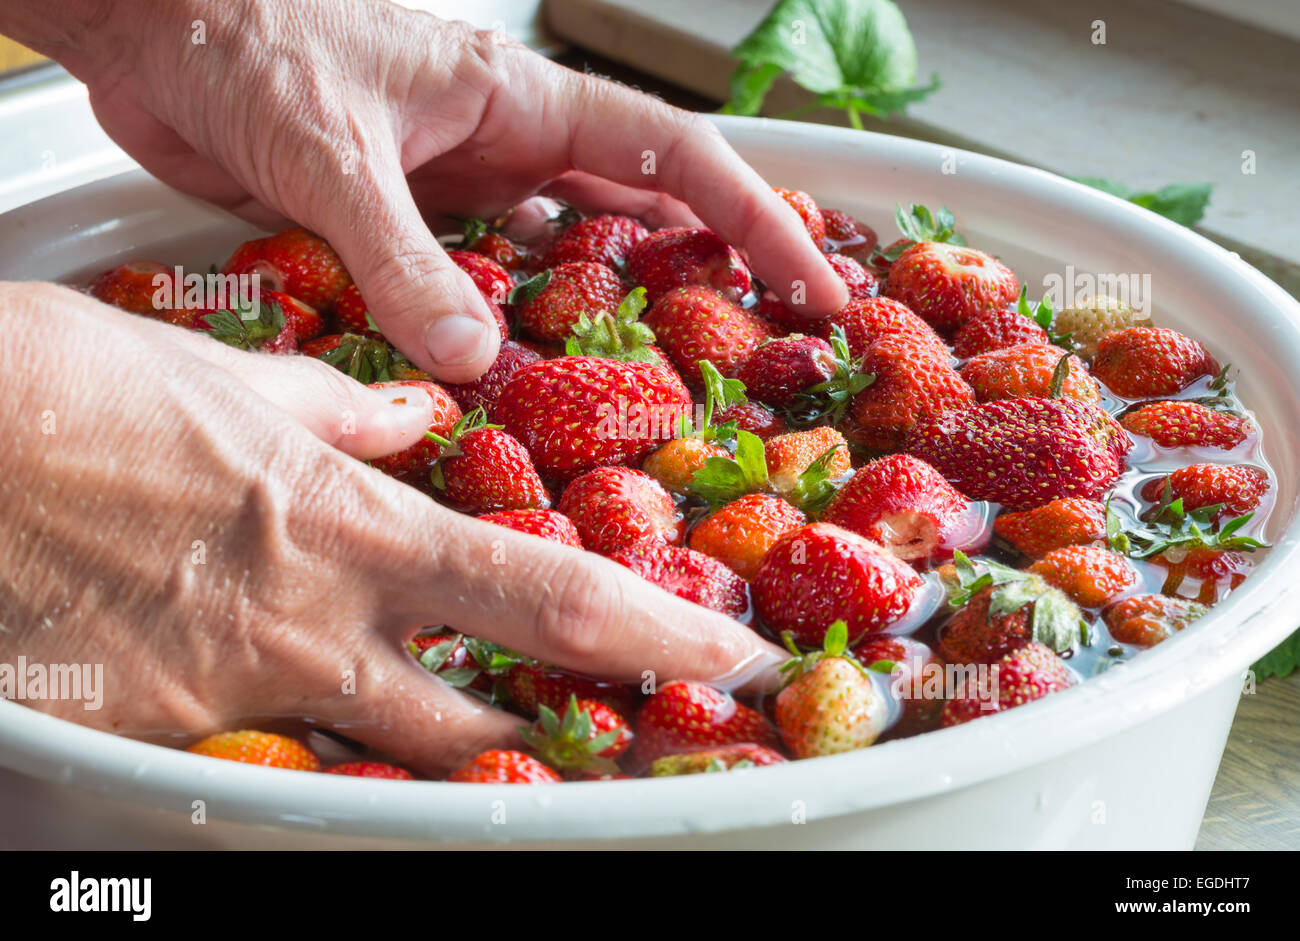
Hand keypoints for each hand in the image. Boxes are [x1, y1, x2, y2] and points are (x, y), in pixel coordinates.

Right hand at [0, 285, 784, 772]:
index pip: (546, 596)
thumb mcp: (233, 379)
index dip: (657, 633)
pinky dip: (321, 742)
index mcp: (353, 526)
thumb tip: (417, 413)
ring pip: (390, 755)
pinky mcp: (163, 736)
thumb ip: (345, 409)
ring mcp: (240, 692)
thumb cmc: (68, 389)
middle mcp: (314, 626)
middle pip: (489, 714)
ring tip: (512, 742)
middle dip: (581, 733)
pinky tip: (318, 716)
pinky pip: (272, 755)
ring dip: (463, 754)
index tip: (729, 652)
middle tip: (645, 737)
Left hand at [14, 0, 845, 382]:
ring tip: (655, 387)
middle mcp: (501, 146)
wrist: (147, 27)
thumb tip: (472, 357)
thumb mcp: (332, 148)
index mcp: (519, 99)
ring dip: (604, 316)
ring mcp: (455, 190)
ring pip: (560, 260)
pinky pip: (477, 288)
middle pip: (636, 214)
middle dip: (706, 275)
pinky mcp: (401, 227)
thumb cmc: (240, 32)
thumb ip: (401, 256)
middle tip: (762, 352)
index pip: (672, 158)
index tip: (813, 275)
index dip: (752, 216)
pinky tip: (519, 380)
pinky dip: (505, 332)